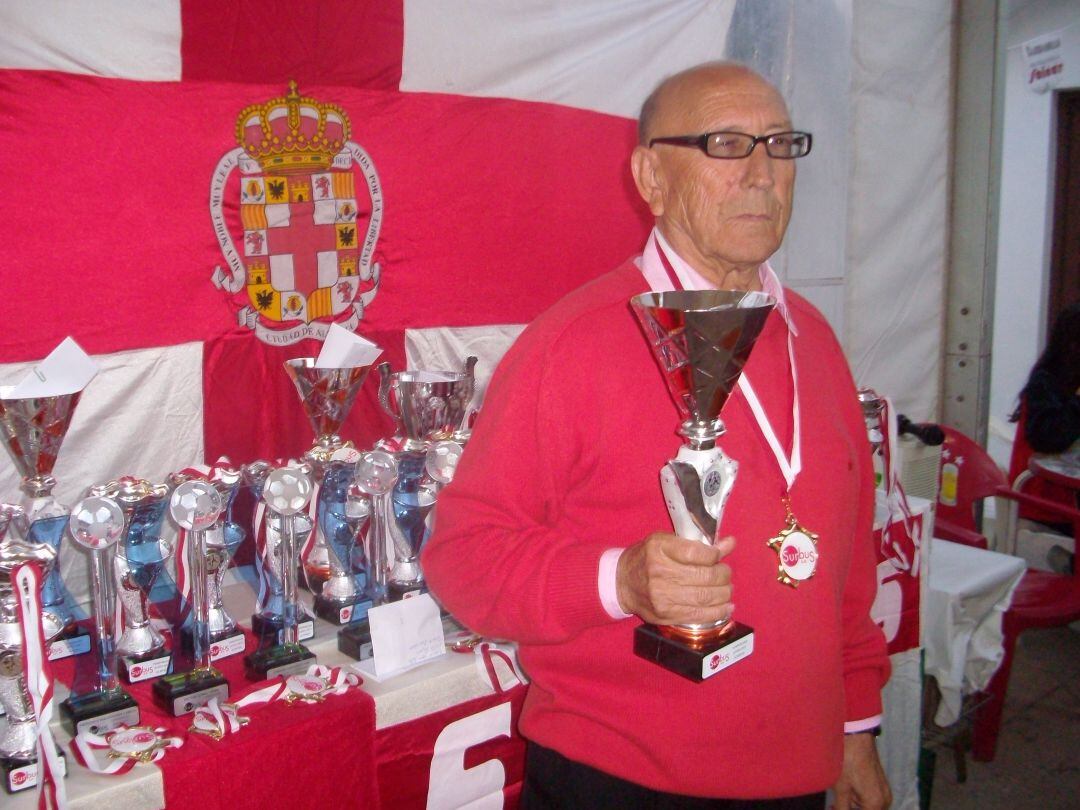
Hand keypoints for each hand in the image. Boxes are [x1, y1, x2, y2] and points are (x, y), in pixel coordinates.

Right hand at [615, 533, 733, 625]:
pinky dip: (718, 612)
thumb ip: (698, 544)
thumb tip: (730, 543)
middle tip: (725, 573)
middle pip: (705, 576)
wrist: (621, 582)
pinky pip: (699, 615)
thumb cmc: (646, 558)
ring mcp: (662, 596)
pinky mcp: (666, 615)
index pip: (697, 552)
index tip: (719, 555)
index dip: (715, 555)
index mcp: (659, 548)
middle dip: (723, 575)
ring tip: (726, 588)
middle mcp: (660, 572)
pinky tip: (726, 606)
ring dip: (724, 593)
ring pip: (705, 597)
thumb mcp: (666, 542)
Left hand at [832, 733, 890, 809]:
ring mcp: (884, 790)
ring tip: (838, 797)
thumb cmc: (847, 761)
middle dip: (851, 808)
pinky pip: (870, 797)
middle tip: (834, 805)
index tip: (834, 808)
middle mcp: (885, 799)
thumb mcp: (841, 788)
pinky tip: (845, 790)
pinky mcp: (880, 782)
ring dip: (854, 804)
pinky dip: (858, 797)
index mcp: (876, 803)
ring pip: (868, 806)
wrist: (856, 736)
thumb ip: (842, 807)